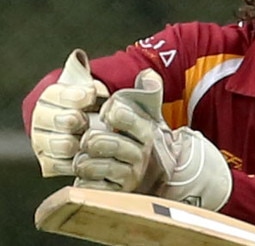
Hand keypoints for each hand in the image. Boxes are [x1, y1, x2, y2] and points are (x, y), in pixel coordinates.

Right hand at [31, 49, 108, 176]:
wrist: (82, 124)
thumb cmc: (90, 102)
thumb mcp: (91, 86)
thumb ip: (88, 77)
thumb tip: (80, 58)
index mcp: (50, 97)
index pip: (57, 95)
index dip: (74, 96)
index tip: (90, 95)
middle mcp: (41, 119)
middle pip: (59, 121)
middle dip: (77, 120)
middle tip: (89, 121)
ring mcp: (44, 141)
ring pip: (61, 144)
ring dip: (79, 142)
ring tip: (90, 138)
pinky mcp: (49, 161)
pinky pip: (62, 165)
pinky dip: (77, 161)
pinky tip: (89, 155)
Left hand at [73, 69, 232, 210]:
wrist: (158, 172)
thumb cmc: (144, 138)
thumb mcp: (151, 114)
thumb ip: (150, 91)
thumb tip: (147, 74)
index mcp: (147, 132)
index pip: (125, 117)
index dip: (113, 113)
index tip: (109, 113)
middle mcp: (140, 154)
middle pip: (108, 143)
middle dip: (92, 139)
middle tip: (88, 139)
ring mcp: (129, 175)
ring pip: (96, 166)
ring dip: (84, 161)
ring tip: (84, 158)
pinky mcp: (117, 192)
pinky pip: (93, 187)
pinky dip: (85, 181)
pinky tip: (87, 175)